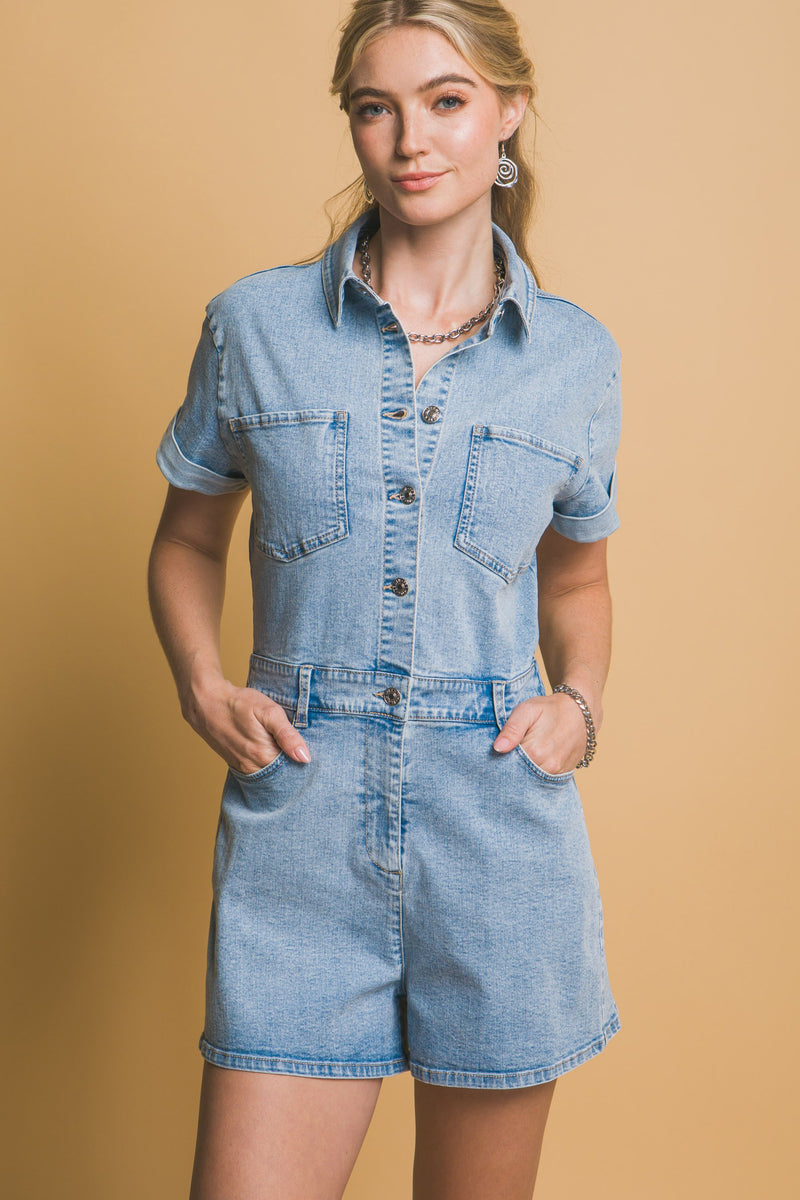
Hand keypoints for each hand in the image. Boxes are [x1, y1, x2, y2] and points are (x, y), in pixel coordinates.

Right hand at [181, 675, 310, 772]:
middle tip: (299, 749)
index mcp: (264, 756)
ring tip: (285, 748)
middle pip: (282, 775)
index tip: (309, 752)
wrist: (206, 703)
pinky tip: (271, 752)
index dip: (303, 761)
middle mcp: (254, 768)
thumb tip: (304, 758)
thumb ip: (287, 735)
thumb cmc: (239, 704)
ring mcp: (244, 768)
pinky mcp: (237, 764)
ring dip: (280, 766)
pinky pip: (258, 771)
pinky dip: (268, 765)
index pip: (294, 770)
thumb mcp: (268, 711)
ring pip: (270, 774)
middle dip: (293, 766)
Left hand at [493, 693, 586, 774]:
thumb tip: (498, 748)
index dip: (501, 758)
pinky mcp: (564, 773)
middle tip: (512, 751)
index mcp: (535, 751)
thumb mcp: (527, 710)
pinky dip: (536, 773)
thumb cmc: (550, 709)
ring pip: (531, 779)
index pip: (508, 765)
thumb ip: (512, 729)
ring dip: (524, 770)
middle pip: (519, 775)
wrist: (580, 711)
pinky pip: (544, 779)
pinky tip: (534, 760)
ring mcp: (557, 772)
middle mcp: (547, 766)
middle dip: (511, 766)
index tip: (499, 750)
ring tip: (524, 753)